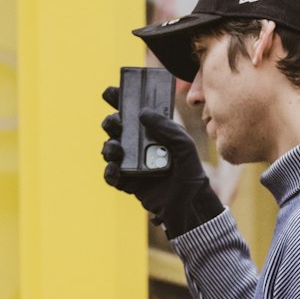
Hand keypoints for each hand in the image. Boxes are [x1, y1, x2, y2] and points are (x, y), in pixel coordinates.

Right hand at [100, 84, 223, 236]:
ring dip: (109, 147)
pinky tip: (115, 170)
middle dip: (111, 123)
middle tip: (115, 123)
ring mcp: (132, 164)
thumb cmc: (190, 172)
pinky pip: (112, 176)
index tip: (110, 93)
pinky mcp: (129, 183)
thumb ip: (167, 127)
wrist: (190, 206)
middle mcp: (139, 145)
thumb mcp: (184, 145)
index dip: (119, 100)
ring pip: (111, 150)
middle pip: (116, 128)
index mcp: (152, 132)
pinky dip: (110, 173)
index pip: (132, 111)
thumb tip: (142, 113)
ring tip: (116, 150)